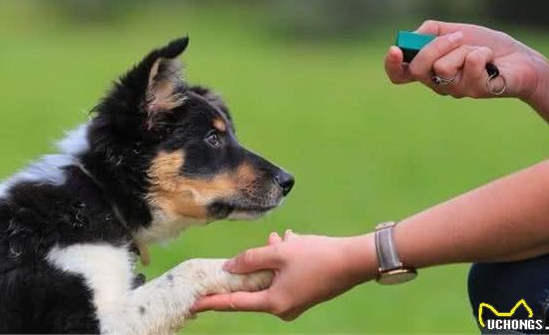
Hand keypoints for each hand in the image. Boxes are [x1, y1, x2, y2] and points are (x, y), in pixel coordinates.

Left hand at [191, 230, 375, 320]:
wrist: (355, 261)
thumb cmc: (318, 256)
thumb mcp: (280, 253)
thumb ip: (251, 259)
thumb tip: (229, 267)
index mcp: (273, 302)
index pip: (234, 303)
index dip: (212, 302)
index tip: (193, 303)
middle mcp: (283, 308)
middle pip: (254, 287)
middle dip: (251, 266)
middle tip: (247, 253)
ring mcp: (295, 302)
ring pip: (271, 277)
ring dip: (271, 258)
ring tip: (278, 239)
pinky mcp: (305, 292)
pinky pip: (285, 276)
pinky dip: (283, 260)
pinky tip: (290, 241)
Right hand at [384, 20, 547, 98]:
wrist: (521, 58)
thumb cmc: (486, 46)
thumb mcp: (454, 31)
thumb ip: (430, 31)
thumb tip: (413, 37)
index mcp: (429, 70)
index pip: (399, 75)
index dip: (392, 65)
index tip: (395, 50)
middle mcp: (439, 84)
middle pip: (417, 70)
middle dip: (435, 47)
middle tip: (458, 37)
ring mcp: (456, 91)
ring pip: (443, 67)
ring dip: (464, 49)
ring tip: (479, 51)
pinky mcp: (476, 91)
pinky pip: (470, 64)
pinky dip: (483, 52)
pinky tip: (492, 60)